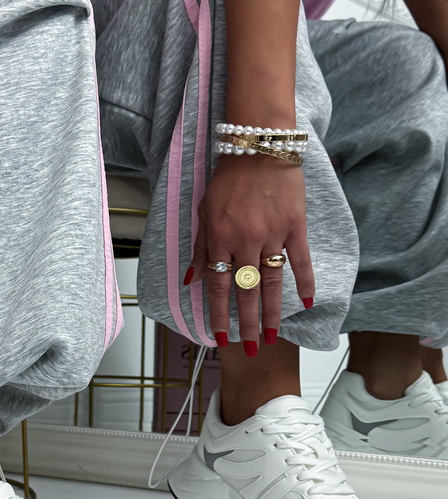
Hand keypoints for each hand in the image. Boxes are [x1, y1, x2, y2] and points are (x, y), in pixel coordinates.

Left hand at [186, 155, 314, 354]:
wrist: (258, 148)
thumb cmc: (227, 180)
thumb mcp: (204, 212)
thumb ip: (200, 248)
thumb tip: (190, 281)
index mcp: (220, 240)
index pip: (219, 288)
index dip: (219, 316)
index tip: (219, 338)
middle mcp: (245, 243)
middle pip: (246, 292)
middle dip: (248, 324)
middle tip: (252, 349)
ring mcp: (272, 236)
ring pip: (272, 283)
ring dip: (273, 313)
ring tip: (275, 337)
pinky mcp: (294, 227)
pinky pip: (300, 260)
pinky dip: (305, 281)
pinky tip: (308, 303)